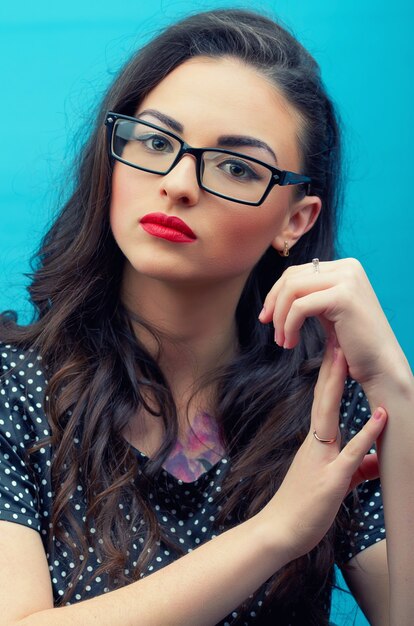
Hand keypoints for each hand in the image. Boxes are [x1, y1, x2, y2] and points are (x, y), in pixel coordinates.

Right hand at [258, 336, 386, 560]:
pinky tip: (380, 415)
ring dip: (338, 385)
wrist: (278, 531)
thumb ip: (359, 468)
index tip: (335, 349)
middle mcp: (315, 443)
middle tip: (337, 337)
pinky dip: (367, 432)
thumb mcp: (333, 483)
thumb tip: (379, 461)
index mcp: (315, 442)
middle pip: (322, 398)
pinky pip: (351, 452)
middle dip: (330, 368)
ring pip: (330, 414)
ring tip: (347, 358)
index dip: (329, 375)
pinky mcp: (332, 478)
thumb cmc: (302, 507)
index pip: (322, 401)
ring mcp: (322, 457)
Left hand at [259, 258, 403, 387]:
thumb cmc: (353, 343)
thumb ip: (309, 295)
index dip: (275, 294)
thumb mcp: (328, 310)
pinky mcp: (343, 297)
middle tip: (268, 327)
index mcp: (344, 267)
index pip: (296, 272)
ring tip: (282, 341)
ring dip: (280, 318)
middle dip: (274, 304)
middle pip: (291, 278)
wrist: (380, 364)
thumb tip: (276, 292)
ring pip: (291, 291)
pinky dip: (289, 326)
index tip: (266, 317)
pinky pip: (299, 307)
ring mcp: (347, 279)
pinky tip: (291, 342)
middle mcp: (348, 267)